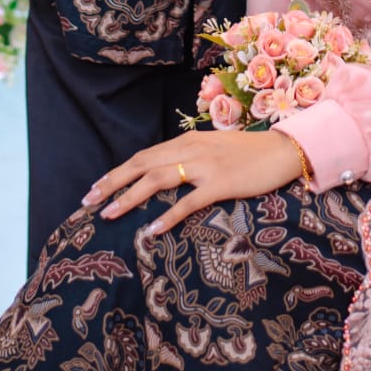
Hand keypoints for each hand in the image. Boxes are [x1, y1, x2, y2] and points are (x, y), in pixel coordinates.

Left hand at [83, 127, 303, 234]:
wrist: (283, 151)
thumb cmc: (249, 154)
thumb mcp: (213, 150)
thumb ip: (189, 158)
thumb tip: (165, 174)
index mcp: (187, 141)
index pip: (143, 156)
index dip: (117, 172)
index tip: (96, 188)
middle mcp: (190, 149)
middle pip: (141, 165)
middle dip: (112, 183)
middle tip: (88, 202)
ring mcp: (205, 166)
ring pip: (157, 179)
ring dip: (129, 197)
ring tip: (109, 214)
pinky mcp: (221, 183)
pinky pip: (189, 202)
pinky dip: (168, 215)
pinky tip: (153, 230)